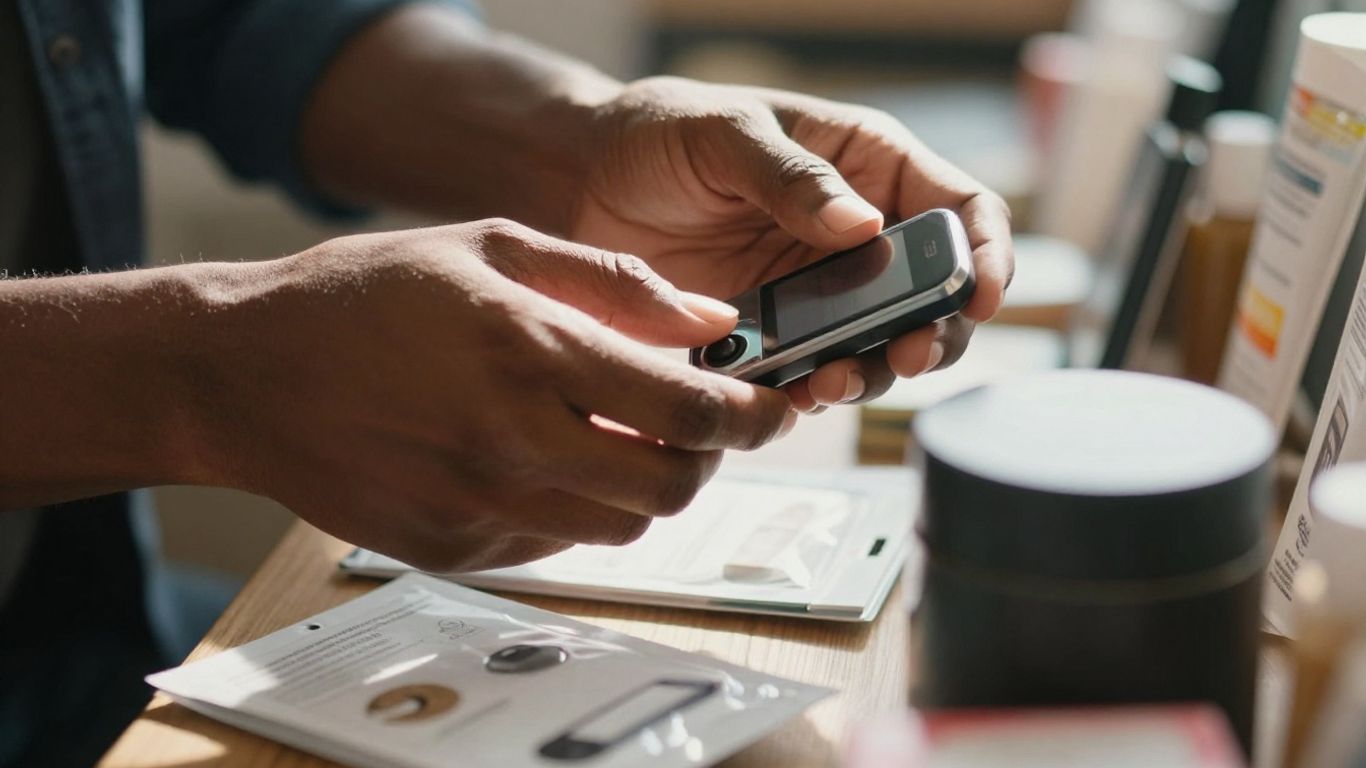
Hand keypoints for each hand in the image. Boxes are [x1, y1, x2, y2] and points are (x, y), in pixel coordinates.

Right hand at [196, 220, 794, 571]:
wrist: (243, 373)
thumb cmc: (365, 296)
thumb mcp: (490, 248)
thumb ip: (611, 283)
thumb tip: (709, 318)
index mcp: (531, 351)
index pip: (687, 408)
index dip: (749, 413)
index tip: (768, 405)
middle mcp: (513, 439)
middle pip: (672, 486)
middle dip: (711, 459)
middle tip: (705, 427)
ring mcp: (482, 505)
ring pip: (622, 526)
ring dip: (648, 486)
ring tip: (625, 438)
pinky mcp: (455, 548)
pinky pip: (555, 542)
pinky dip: (578, 506)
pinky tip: (548, 459)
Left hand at [572, 77, 1013, 409]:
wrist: (583, 181)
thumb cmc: (660, 132)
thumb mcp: (727, 135)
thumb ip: (793, 179)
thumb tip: (864, 224)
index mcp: (868, 166)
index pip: (960, 209)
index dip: (987, 255)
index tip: (983, 298)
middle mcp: (857, 235)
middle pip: (933, 297)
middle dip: (932, 333)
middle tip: (904, 357)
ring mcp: (819, 290)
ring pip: (879, 346)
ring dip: (871, 372)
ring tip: (833, 382)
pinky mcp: (775, 334)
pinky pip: (813, 372)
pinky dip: (812, 390)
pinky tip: (793, 393)